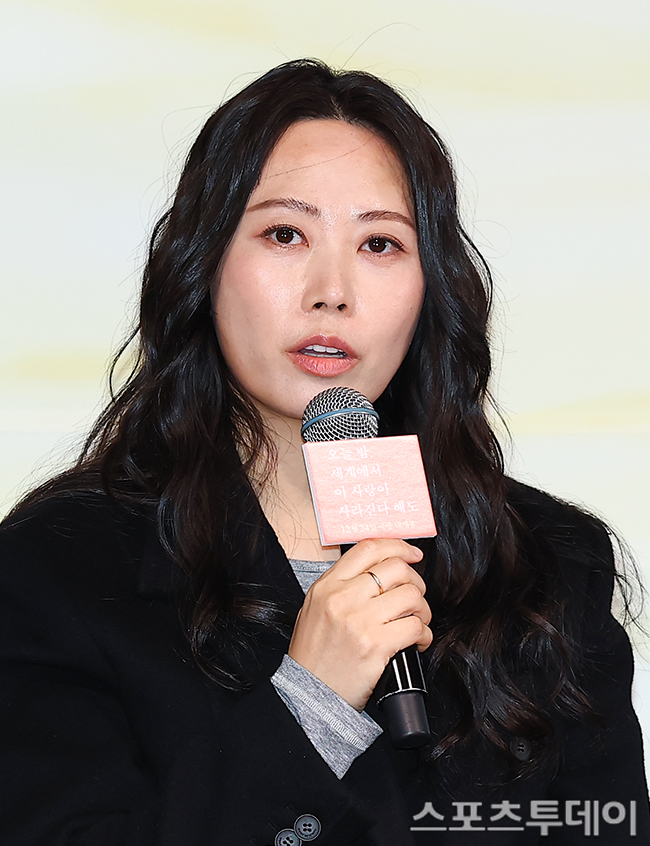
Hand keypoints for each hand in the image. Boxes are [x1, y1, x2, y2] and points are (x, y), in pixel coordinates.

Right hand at [287, 538, 431, 710]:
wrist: (308, 695)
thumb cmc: (314, 655)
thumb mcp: (315, 609)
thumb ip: (341, 586)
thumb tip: (379, 570)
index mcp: (327, 586)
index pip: (368, 548)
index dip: (397, 546)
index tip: (412, 554)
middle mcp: (342, 598)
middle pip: (396, 569)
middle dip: (415, 581)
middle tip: (415, 597)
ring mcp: (360, 620)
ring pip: (411, 596)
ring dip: (422, 609)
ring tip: (416, 622)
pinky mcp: (376, 645)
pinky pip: (415, 627)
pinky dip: (424, 634)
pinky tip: (417, 642)